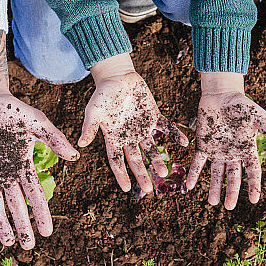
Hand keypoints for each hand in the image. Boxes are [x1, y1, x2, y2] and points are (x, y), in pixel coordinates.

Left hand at [0, 92, 78, 248]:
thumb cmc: (10, 107)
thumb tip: (75, 156)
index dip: (41, 214)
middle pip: (16, 206)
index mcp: (24, 165)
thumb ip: (54, 138)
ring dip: (0, 223)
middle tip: (27, 247)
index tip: (48, 233)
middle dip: (22, 226)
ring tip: (7, 242)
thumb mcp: (36, 121)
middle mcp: (7, 173)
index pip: (35, 195)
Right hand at [79, 55, 186, 192]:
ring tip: (165, 172)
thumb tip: (81, 144)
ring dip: (158, 159)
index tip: (127, 189)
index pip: (117, 160)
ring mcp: (142, 127)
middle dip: (142, 174)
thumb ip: (90, 128)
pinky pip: (166, 127)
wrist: (117, 76)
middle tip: (149, 189)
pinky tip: (184, 142)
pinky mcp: (154, 116)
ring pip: (151, 147)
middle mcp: (129, 136)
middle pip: (136, 159)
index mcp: (113, 137)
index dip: (121, 175)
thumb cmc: (103, 94)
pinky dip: (175, 134)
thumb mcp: (94, 111)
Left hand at [186, 73, 265, 208]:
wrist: (221, 94)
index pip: (253, 172)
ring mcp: (217, 151)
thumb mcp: (258, 117)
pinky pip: (198, 163)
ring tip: (212, 203)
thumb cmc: (242, 104)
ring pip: (216, 174)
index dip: (253, 186)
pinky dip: (193, 174)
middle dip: (231, 192)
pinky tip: (189, 186)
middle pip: (233, 177)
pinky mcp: (203, 146)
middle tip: (229, 207)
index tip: (254, 200)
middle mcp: (233, 154)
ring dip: (214, 188)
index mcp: (247, 149)